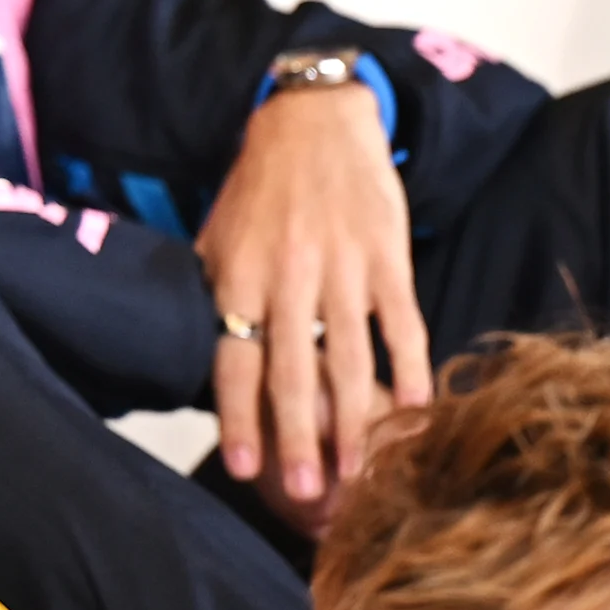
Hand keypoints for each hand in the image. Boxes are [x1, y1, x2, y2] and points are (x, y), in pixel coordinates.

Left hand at [196, 80, 430, 514]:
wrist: (316, 118)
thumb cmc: (260, 184)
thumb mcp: (216, 233)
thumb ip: (211, 292)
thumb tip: (192, 353)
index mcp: (238, 275)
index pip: (234, 361)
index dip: (240, 418)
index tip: (246, 469)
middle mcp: (286, 276)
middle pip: (291, 372)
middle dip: (298, 438)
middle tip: (308, 492)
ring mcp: (341, 267)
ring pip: (347, 357)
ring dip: (355, 420)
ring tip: (361, 471)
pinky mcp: (387, 254)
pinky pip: (400, 321)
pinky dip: (410, 365)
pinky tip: (417, 405)